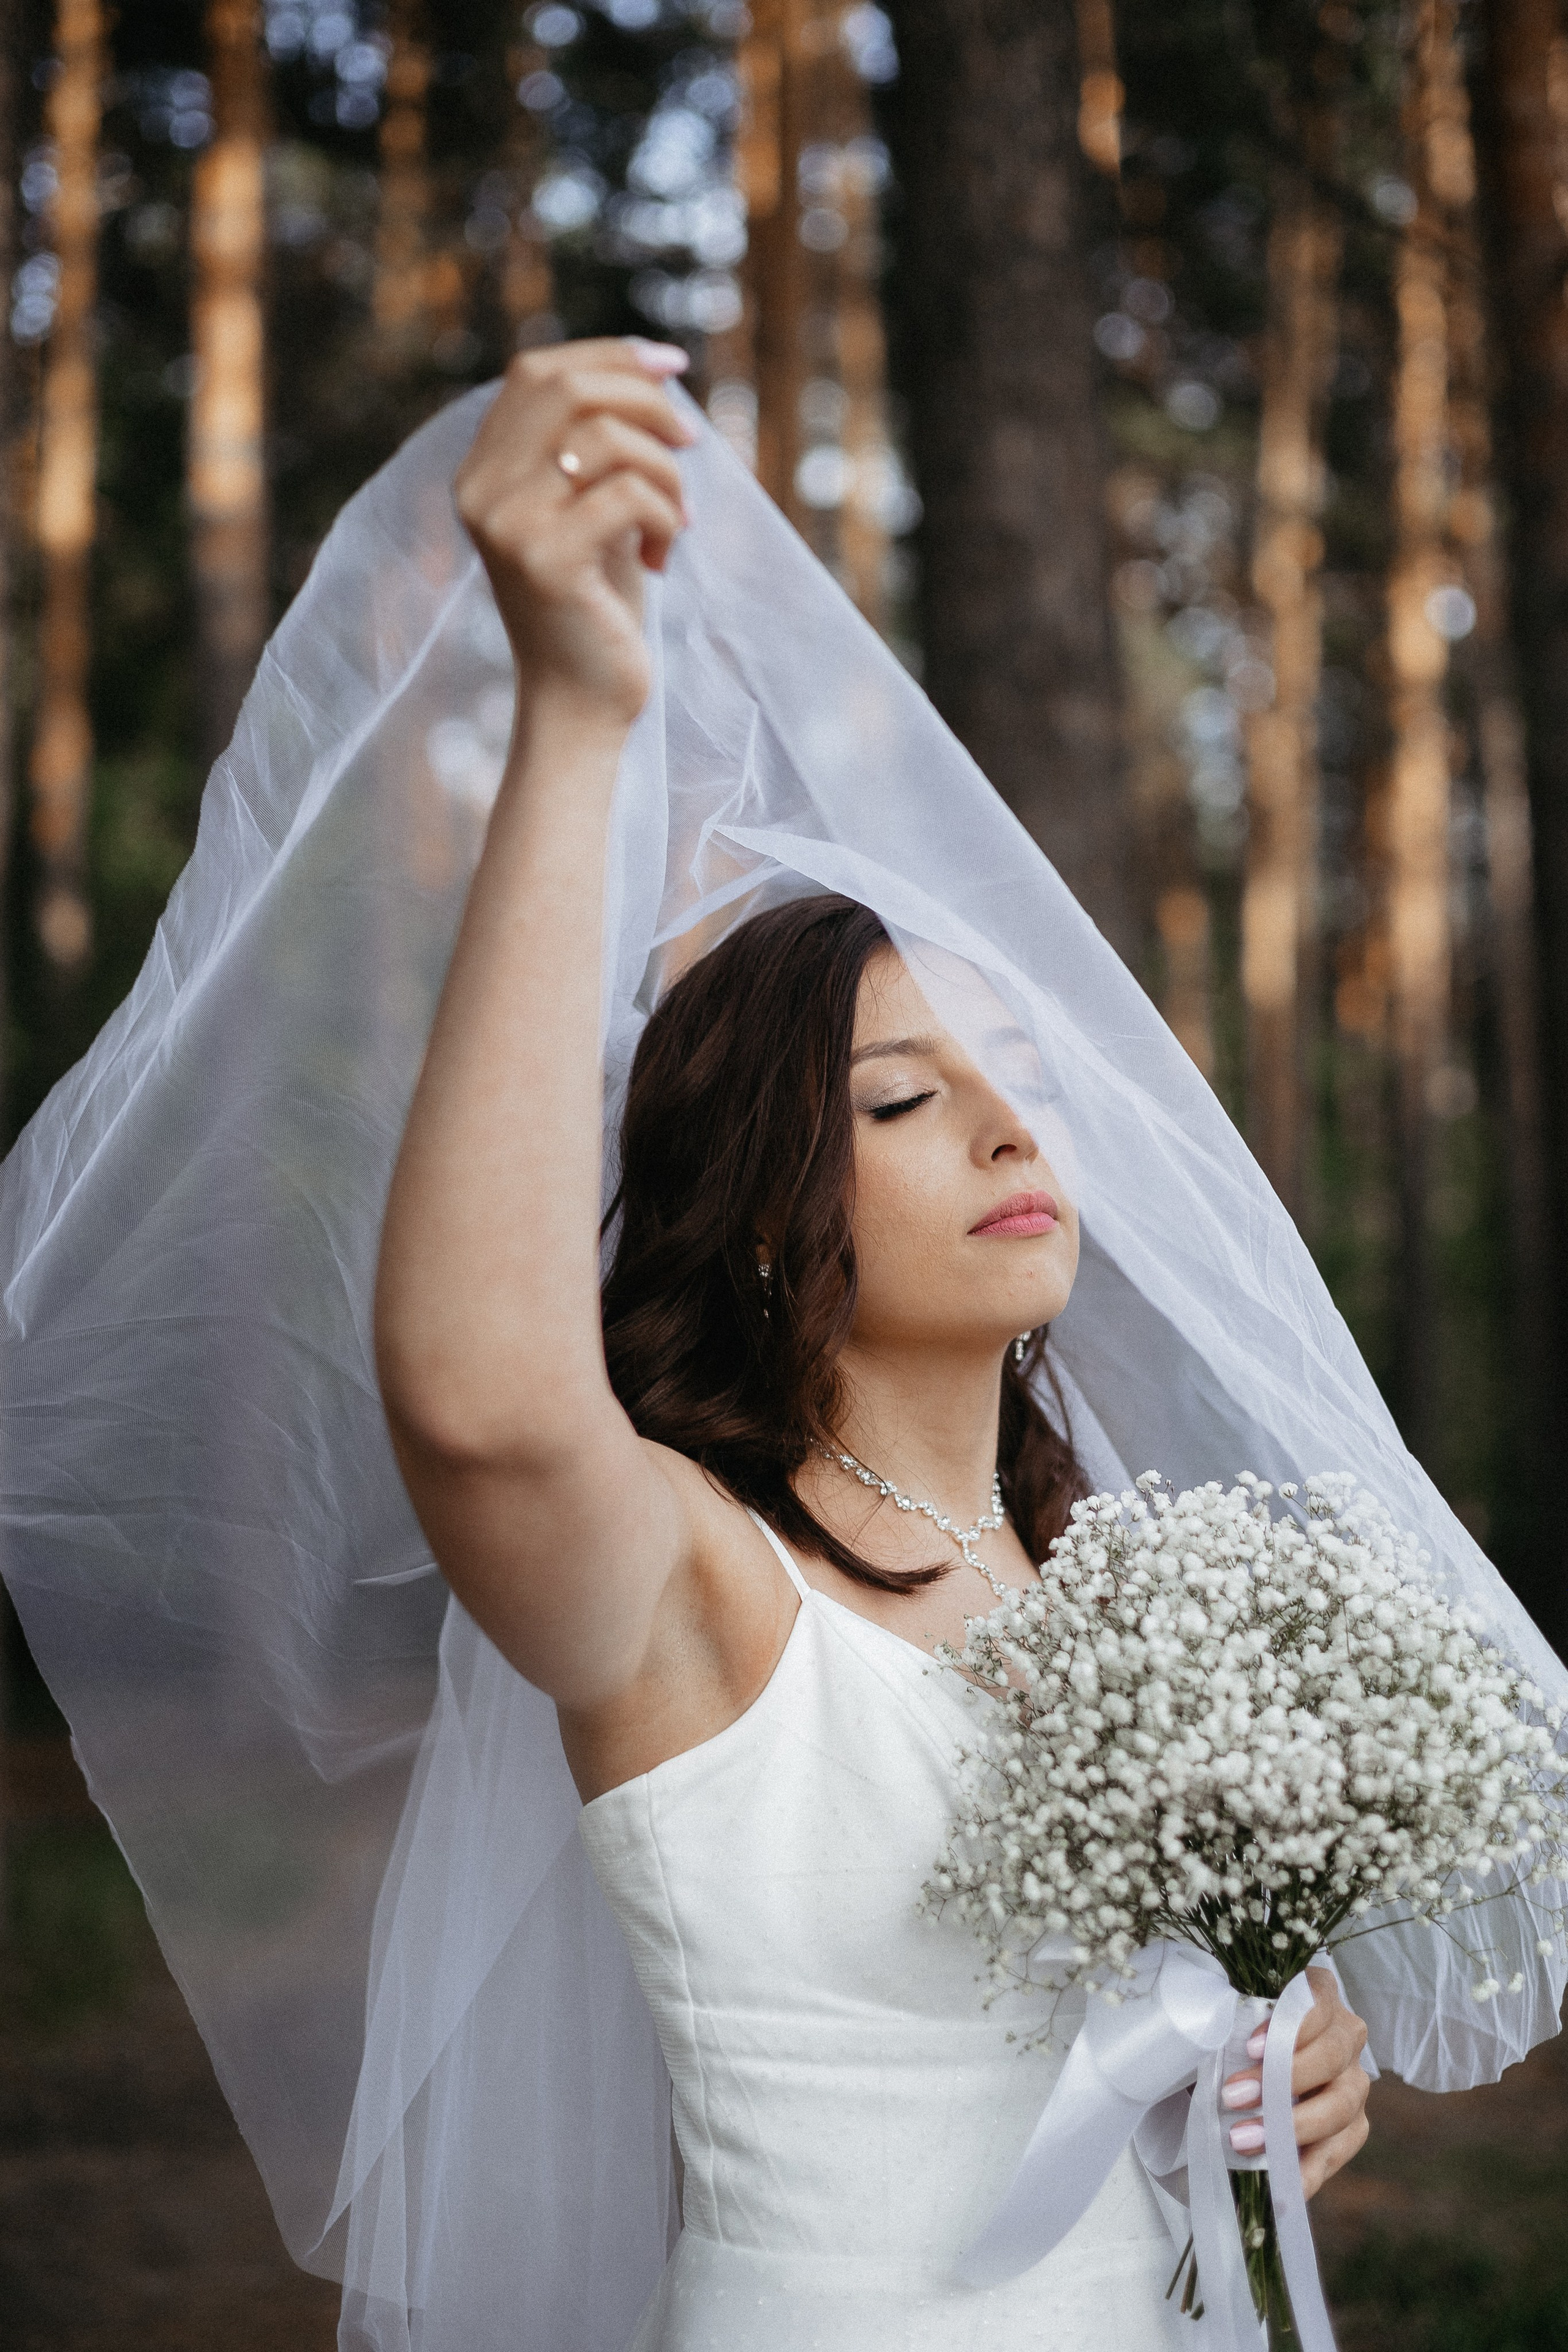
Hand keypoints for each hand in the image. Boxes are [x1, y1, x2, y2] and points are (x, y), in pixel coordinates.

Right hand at [453, 337, 695, 727]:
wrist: (580, 700)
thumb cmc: (596, 604)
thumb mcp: (592, 508)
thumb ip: (597, 445)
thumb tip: (654, 374)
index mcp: (482, 470)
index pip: (538, 373)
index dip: (609, 356)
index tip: (673, 366)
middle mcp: (480, 490)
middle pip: (569, 391)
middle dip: (648, 404)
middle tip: (692, 444)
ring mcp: (507, 524)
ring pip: (608, 439)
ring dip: (668, 474)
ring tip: (679, 522)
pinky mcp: (545, 559)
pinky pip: (630, 496)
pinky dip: (668, 519)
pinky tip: (665, 559)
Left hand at [1219, 1965, 1369, 2196]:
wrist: (1242, 2075)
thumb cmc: (1234, 2035)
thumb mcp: (1229, 2019)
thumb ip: (1229, 2020)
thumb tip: (1209, 2035)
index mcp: (1318, 1992)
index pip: (1316, 2001)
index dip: (1288, 2025)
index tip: (1250, 2048)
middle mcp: (1346, 2033)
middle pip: (1333, 2053)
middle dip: (1283, 2080)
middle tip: (1233, 2097)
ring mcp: (1354, 2079)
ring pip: (1343, 2102)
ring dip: (1293, 2125)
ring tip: (1245, 2140)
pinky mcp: (1354, 2123)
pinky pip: (1344, 2146)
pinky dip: (1311, 2166)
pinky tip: (1283, 2183)